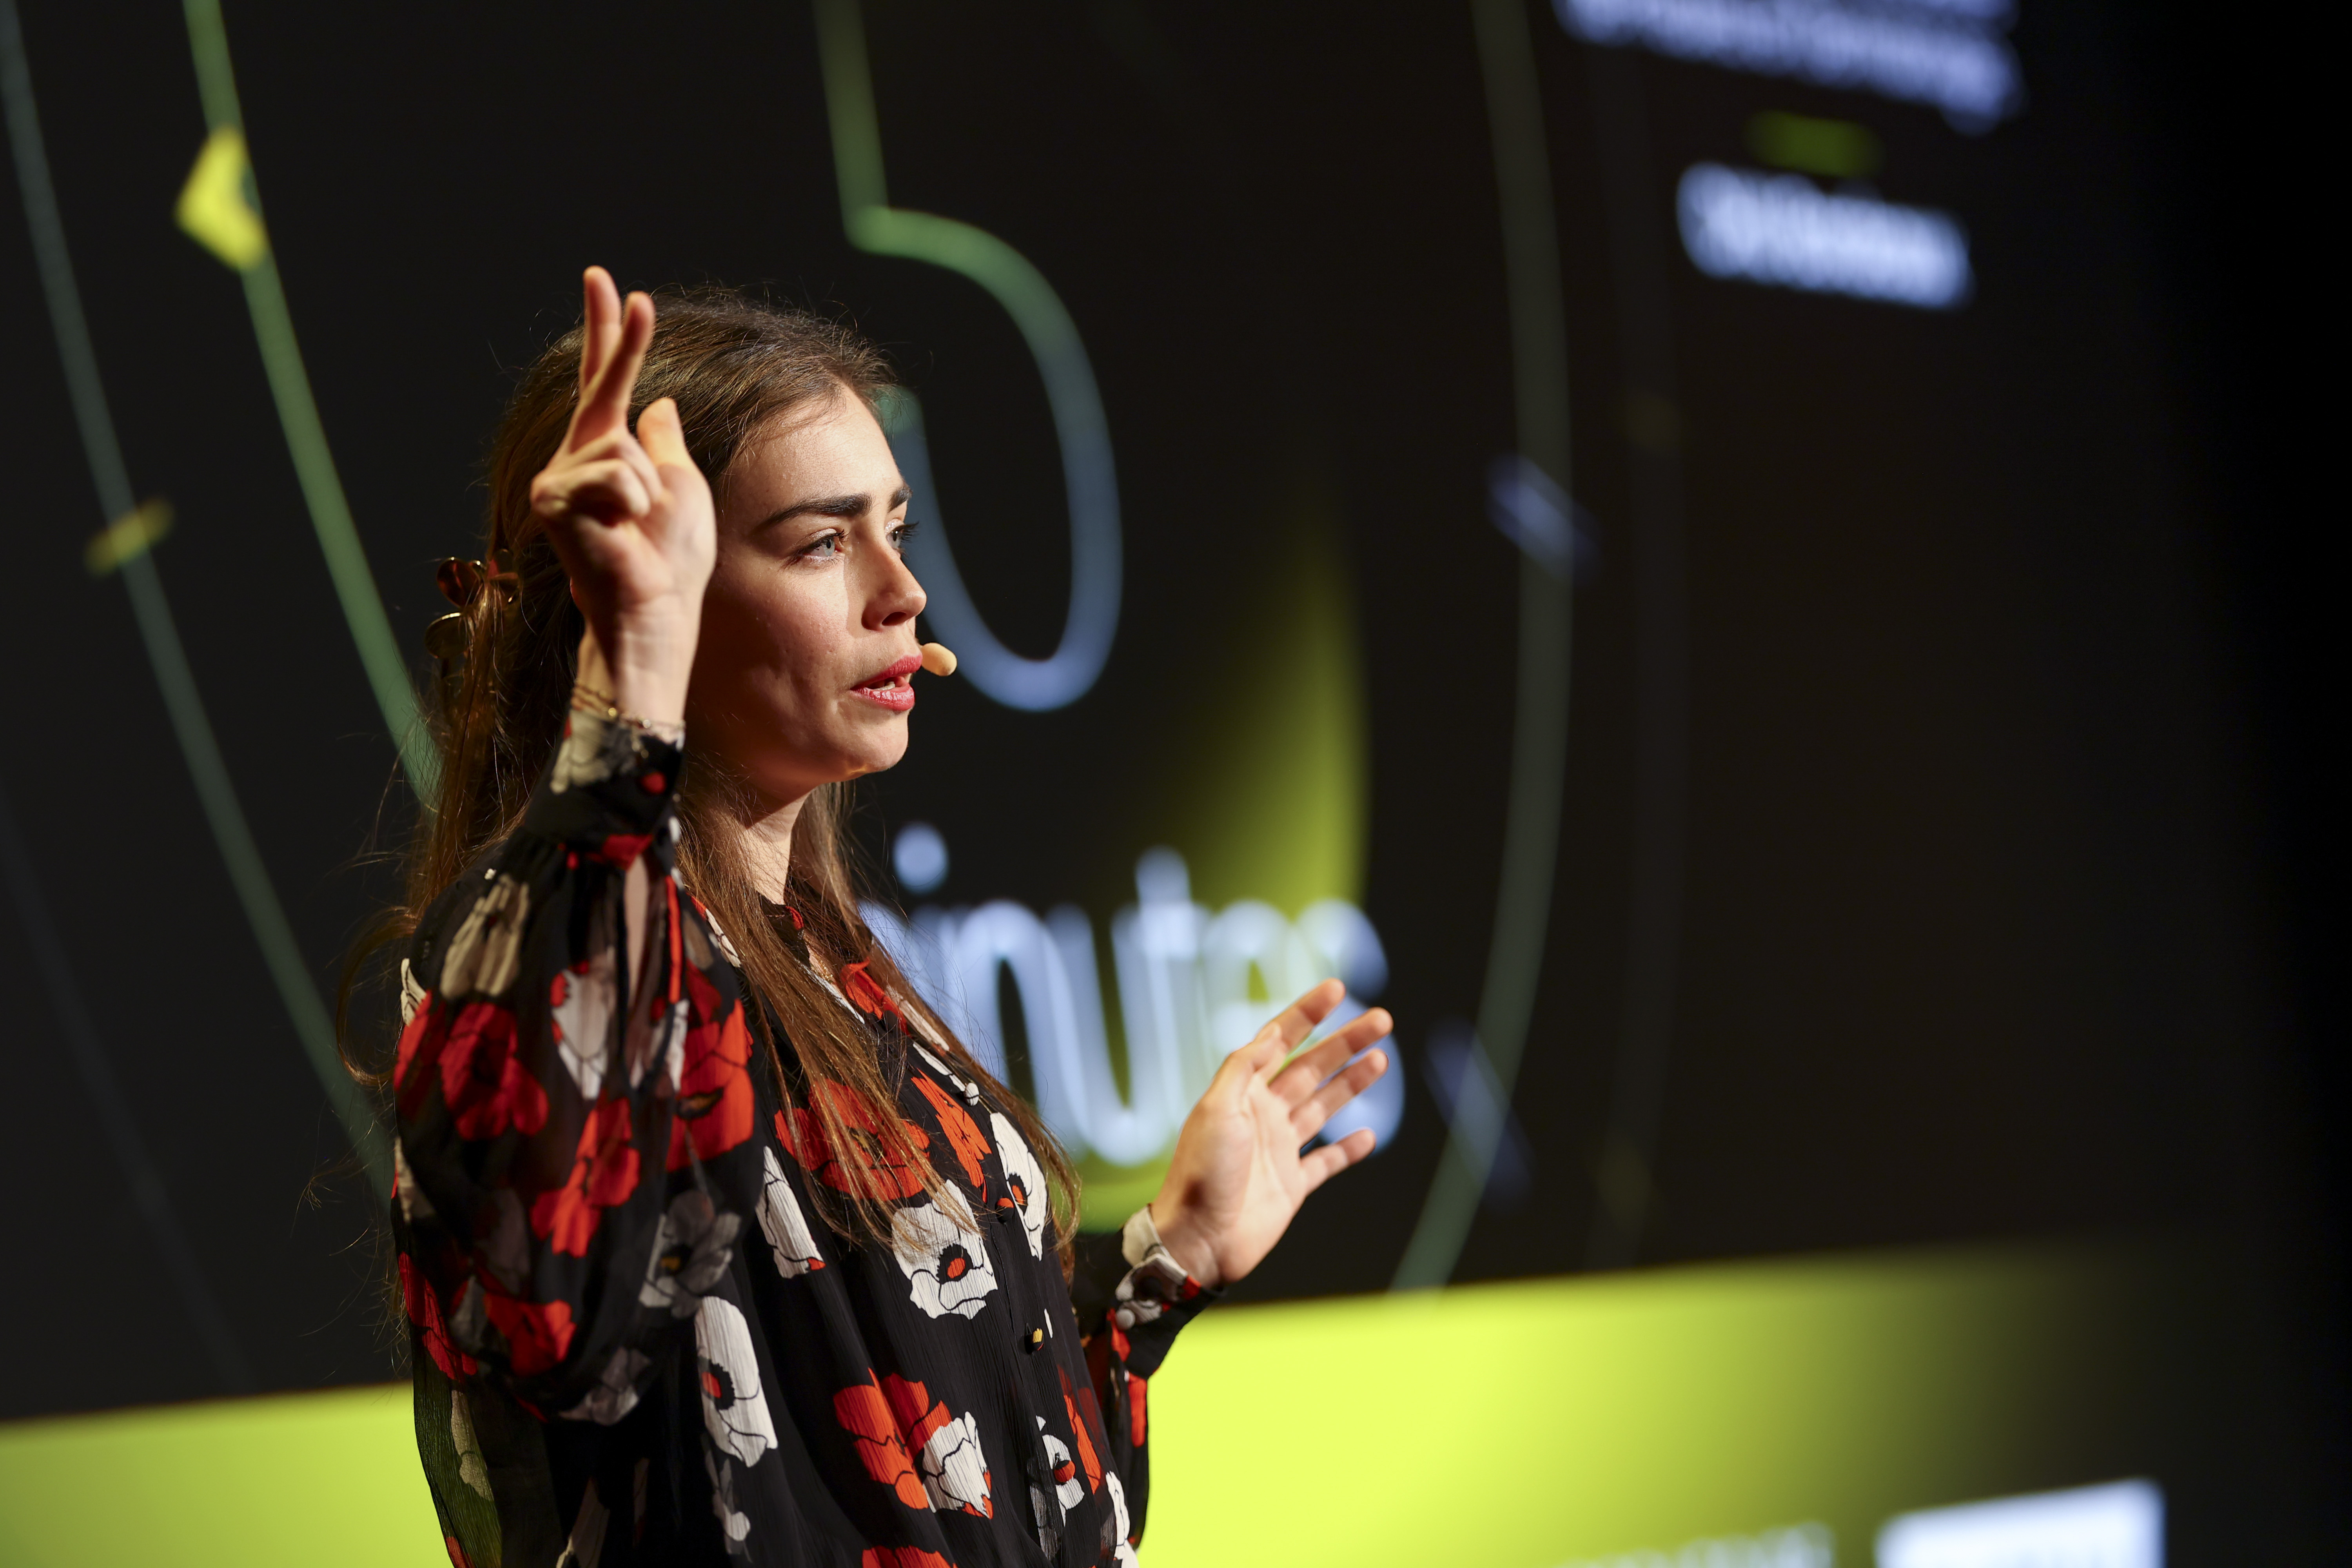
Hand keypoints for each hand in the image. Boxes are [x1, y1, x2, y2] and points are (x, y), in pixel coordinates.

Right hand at [529, 267, 715, 725]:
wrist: (654, 607)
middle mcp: (578, 458)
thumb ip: (663, 442)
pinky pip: (612, 475)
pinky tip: (619, 533)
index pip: (610, 381)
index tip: (610, 284)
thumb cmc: (671, 556)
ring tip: (635, 525)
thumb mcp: (681, 485)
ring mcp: (559, 479)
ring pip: (619, 447)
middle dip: (615, 334)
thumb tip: (658, 404)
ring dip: (643, 488)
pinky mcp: (551, 500)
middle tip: (602, 274)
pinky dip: (630, 504)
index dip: (612, 333)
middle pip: (602, 385)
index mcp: (611, 451)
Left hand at [1149, 980, 1391, 1288]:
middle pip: (1312, 1067)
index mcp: (1243, 1093)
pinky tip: (1368, 1134)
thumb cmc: (1200, 1173)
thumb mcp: (1216, 1109)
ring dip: (1352, 1082)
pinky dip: (1349, 1149)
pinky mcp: (1293, 1185)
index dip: (1307, 1013)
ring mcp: (1280, 1150)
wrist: (1199, 1239)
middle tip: (1381, 1019)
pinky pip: (1327, 1161)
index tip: (1336, 989)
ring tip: (1381, 1057)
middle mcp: (1264, 1115)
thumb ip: (1243, 1069)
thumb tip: (1269, 1035)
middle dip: (1345, 1041)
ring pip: (1324, 1106)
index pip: (1280, 1041)